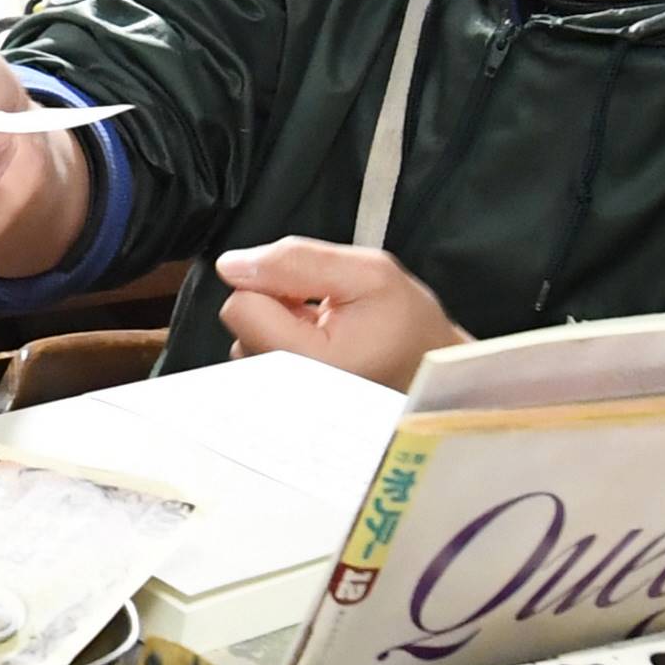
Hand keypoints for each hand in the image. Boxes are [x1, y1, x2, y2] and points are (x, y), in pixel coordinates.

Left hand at [213, 238, 470, 390]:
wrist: (431, 371)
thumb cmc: (409, 327)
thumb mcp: (368, 273)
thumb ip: (296, 261)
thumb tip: (233, 265)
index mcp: (312, 366)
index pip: (241, 308)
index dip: (271, 282)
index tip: (307, 290)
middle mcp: (290, 394)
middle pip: (241, 324)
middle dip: (275, 304)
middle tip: (322, 311)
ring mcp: (283, 403)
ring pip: (246, 339)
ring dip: (279, 325)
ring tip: (324, 329)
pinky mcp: (281, 402)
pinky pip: (257, 356)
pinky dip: (282, 343)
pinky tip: (316, 345)